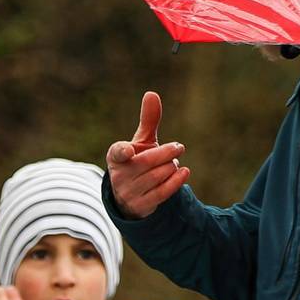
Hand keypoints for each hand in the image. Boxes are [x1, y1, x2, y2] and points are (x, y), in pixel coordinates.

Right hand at [105, 90, 188, 217]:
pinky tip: (184, 172)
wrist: (133, 195)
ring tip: (173, 164)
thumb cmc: (138, 161)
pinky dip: (175, 181)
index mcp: (116, 156)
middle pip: (148, 162)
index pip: (117, 152)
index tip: (129, 151)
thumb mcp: (142, 142)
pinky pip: (162, 192)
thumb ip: (147, 120)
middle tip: (179, 147)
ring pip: (158, 176)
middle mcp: (119, 175)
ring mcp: (128, 192)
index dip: (123, 151)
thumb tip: (152, 93)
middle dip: (166, 153)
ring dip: (170, 167)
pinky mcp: (140, 206)